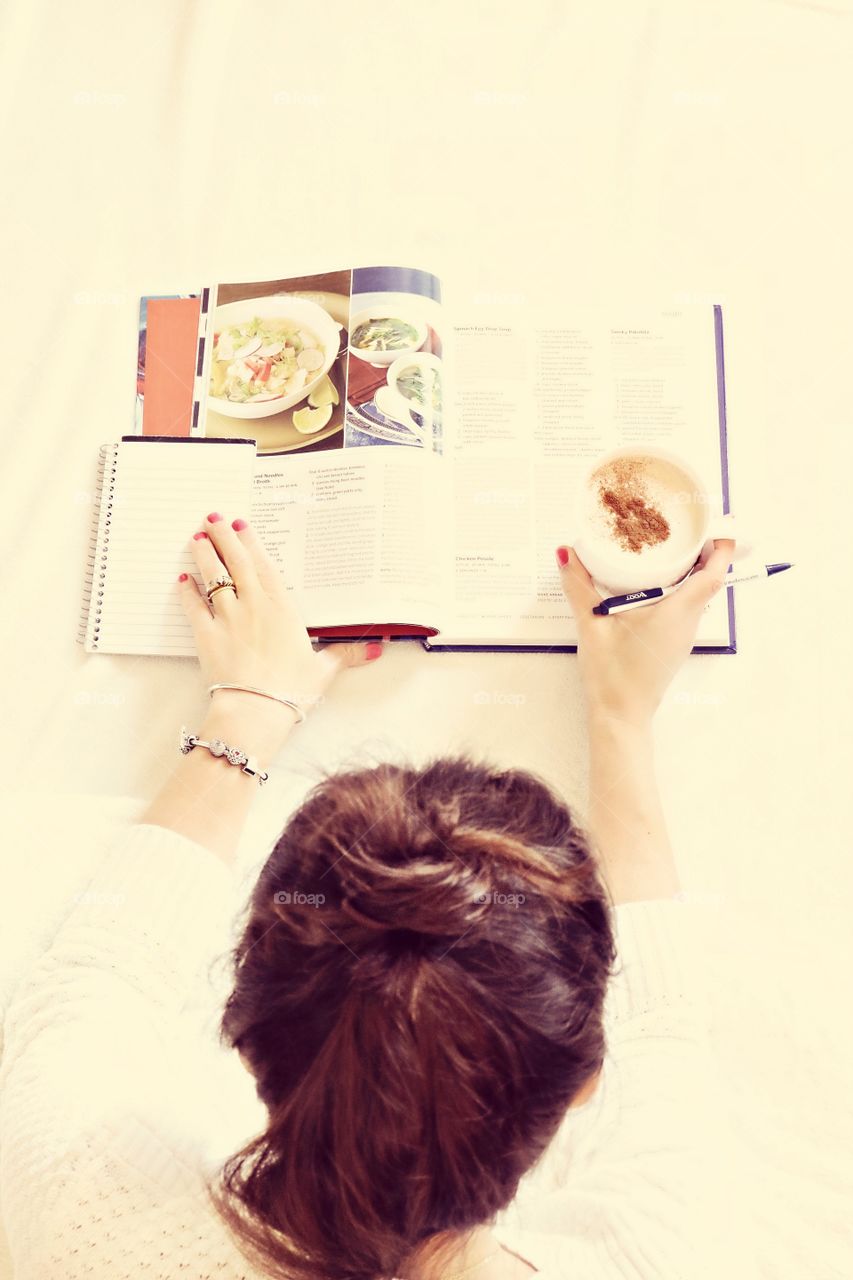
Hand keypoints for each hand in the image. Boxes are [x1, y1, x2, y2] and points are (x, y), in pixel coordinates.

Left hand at [178, 513, 381, 749]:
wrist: (256, 709)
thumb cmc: (291, 690)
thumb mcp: (323, 669)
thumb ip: (346, 654)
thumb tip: (376, 649)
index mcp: (282, 609)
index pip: (264, 566)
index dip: (251, 543)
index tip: (241, 525)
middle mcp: (253, 606)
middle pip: (236, 563)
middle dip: (223, 538)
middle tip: (213, 518)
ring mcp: (227, 618)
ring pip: (213, 578)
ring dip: (204, 555)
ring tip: (196, 537)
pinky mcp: (207, 636)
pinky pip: (193, 607)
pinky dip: (187, 591)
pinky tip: (183, 579)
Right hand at [556, 539, 734, 728]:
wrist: (619, 717)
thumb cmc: (611, 676)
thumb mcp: (591, 625)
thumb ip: (579, 586)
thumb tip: (567, 553)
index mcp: (675, 613)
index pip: (713, 574)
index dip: (720, 548)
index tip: (717, 527)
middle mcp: (686, 624)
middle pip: (708, 581)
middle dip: (703, 554)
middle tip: (686, 529)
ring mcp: (682, 637)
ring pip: (697, 596)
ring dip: (690, 574)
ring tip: (668, 551)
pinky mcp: (673, 646)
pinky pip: (684, 610)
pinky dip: (677, 592)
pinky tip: (652, 586)